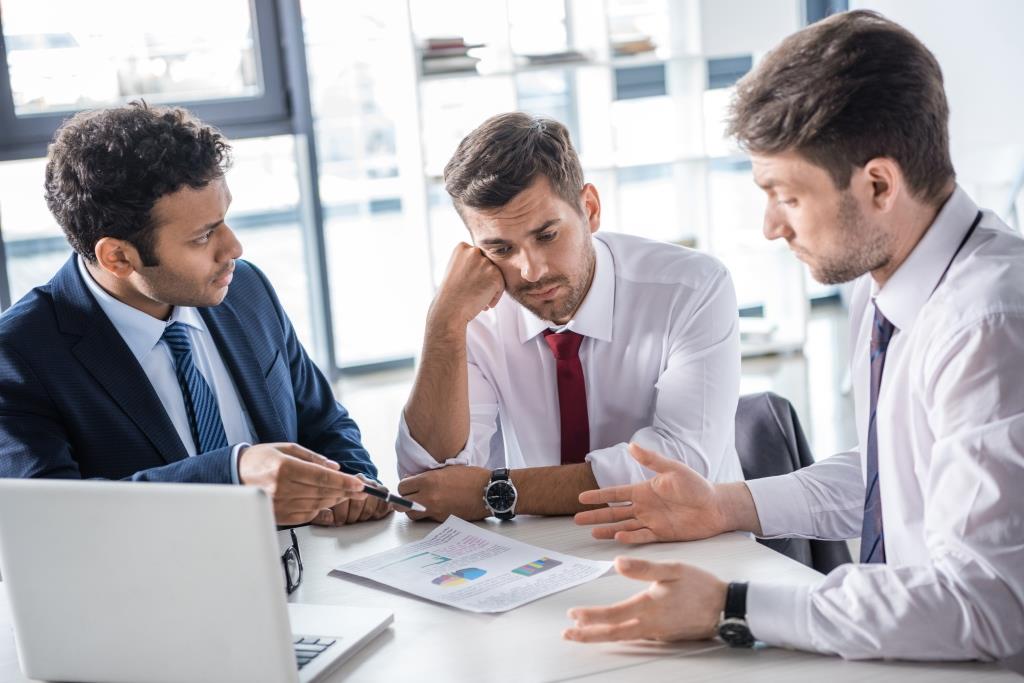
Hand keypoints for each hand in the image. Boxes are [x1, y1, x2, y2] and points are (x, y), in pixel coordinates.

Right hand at [237, 443, 365, 525]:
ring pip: (316, 505)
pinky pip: (306, 515)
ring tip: (346, 494)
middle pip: (322, 492)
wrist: (233, 474)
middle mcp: (281, 488)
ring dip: (335, 500)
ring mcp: (278, 504)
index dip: (344, 482)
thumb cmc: (259, 460)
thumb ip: (312, 458)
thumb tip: (335, 467)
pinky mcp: (278, 516)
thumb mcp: (286, 449)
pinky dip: (320, 509)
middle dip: (345, 491)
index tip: (359, 484)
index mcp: (284, 468)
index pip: (322, 477)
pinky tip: (327, 502)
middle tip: (360, 490)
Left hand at [312, 476, 392, 525]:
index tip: (339, 521)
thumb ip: (322, 513)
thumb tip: (326, 518)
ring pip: (370, 508)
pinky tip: (372, 515)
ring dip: (364, 517)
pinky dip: (378, 514)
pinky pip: (384, 506)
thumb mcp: (327, 505)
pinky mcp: (384, 491)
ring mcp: (373, 485)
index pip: (343, 500)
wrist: (359, 488)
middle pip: (358, 505)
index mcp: (344, 481)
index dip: (341, 515)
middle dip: (352, 517)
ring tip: (359, 518)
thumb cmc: (342, 500)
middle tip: (349, 519)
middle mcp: (360, 480)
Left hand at [397, 465, 490, 521]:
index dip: (404, 487)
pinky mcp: (442, 520)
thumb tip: (414, 481)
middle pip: (401, 504)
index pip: (402, 487)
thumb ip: (428, 476)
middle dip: (403, 500)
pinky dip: (428, 514)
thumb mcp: (446, 469)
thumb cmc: (471, 477)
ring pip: (411, 515)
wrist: (489, 491)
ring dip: (413, 510)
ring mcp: (435, 511)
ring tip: (422, 504)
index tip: (409, 486)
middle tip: (410, 497)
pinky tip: (437, 506)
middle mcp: (429, 497)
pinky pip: (427, 518)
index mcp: (428, 481)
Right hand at [431, 243, 504, 326]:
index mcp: (462, 247)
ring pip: (496, 275)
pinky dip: (495, 297)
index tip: (468, 284)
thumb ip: (470, 262)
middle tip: (474, 294)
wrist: (449, 310)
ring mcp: (485, 263)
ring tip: (478, 301)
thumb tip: (488, 264)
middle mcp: (474, 251)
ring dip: (490, 288)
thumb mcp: (456, 270)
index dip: (475, 273)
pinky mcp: (495, 275)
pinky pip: (501, 286)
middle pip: (488, 265)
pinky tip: (485, 305)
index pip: (478, 257)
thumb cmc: (450, 295)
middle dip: (484, 280)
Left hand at [563, 557, 726, 642]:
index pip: (613, 615)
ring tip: (582, 632)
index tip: (573, 615)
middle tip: (567, 634)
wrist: (726, 608)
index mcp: (649, 607)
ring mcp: (657, 633)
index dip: (591, 616)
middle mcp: (650, 625)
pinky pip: (636, 636)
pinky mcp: (664, 635)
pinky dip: (618, 634)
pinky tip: (612, 630)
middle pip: (613, 633)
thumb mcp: (672, 569)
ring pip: (623, 637)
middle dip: (588, 635)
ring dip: (600, 635)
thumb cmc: (701, 586)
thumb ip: (643, 568)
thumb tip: (617, 563)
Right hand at [572, 443, 728, 542]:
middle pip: (615, 512)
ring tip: (592, 532)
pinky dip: (630, 538)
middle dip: (596, 515)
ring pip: (624, 526)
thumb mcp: (673, 469)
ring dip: (608, 529)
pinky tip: (618, 538)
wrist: (717, 506)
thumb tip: (631, 446)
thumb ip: (651, 460)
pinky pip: (642, 537)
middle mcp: (645, 507)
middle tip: (578, 519)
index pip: (615, 493)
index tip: (581, 498)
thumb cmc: (697, 486)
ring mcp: (652, 521)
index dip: (598, 496)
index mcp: (644, 490)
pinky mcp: (662, 535)